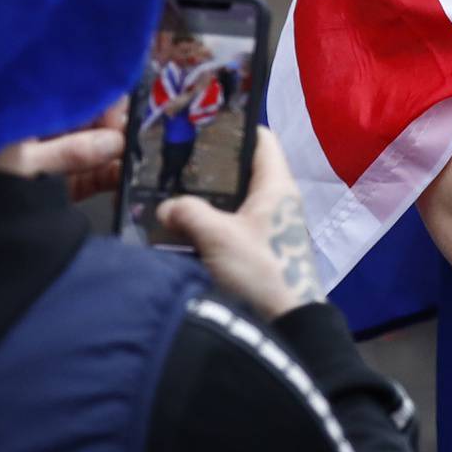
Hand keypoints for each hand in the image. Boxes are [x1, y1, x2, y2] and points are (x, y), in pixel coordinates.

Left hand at [2, 95, 129, 199]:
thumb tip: (116, 141)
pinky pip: (87, 174)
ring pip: (92, 148)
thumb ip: (70, 152)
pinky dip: (106, 176)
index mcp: (29, 112)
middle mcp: (42, 129)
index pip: (77, 94)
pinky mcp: (56, 183)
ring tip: (133, 164)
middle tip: (131, 145)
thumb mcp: (23, 164)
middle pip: (89, 120)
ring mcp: (50, 156)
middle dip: (113, 130)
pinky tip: (123, 179)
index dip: (103, 103)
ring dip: (114, 155)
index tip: (119, 122)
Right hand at [157, 127, 322, 320]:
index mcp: (276, 186)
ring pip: (232, 202)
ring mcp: (267, 227)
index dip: (234, 128)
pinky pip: (229, 227)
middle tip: (173, 163)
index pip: (261, 140)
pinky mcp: (257, 251)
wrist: (287, 325)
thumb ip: (188, 213)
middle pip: (241, 171)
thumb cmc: (261, 270)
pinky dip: (207, 225)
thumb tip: (165, 207)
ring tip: (168, 194)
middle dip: (208, 169)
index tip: (200, 126)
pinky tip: (180, 228)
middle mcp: (275, 201)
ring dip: (205, 201)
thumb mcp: (220, 237)